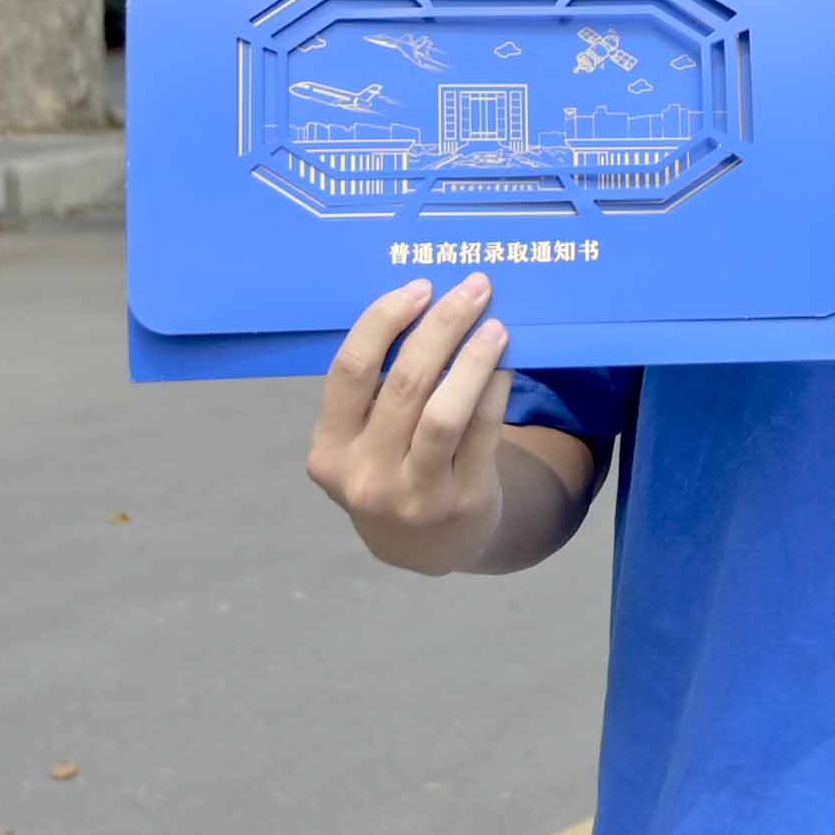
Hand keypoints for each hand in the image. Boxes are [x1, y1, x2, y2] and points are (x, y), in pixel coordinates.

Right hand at [306, 275, 518, 572]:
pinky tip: (505, 363)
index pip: (349, 370)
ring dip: (473, 359)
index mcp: (330, 450)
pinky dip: (494, 390)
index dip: (384, 321)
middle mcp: (366, 476)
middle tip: (473, 289)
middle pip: (403, 384)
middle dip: (442, 326)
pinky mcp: (462, 502)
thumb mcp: (363, 441)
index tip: (419, 288)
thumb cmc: (392, 470)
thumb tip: (428, 304)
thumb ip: (377, 390)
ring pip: (444, 412)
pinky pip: (482, 432)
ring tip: (495, 325)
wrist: (427, 546)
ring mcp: (414, 495)